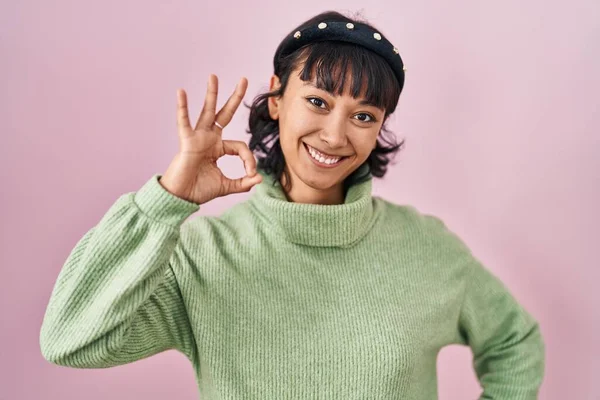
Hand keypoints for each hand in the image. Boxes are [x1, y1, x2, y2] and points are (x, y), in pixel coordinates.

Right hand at [159, 74, 262, 204]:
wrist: (181, 197)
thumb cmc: (199, 190)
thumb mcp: (227, 186)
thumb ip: (243, 183)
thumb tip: (260, 179)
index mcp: (219, 148)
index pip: (240, 147)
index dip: (249, 159)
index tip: (251, 173)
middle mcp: (209, 139)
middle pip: (224, 114)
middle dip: (235, 98)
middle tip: (243, 79)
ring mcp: (198, 138)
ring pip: (207, 111)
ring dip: (211, 94)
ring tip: (214, 76)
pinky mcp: (186, 141)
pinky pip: (184, 122)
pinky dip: (182, 107)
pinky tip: (181, 92)